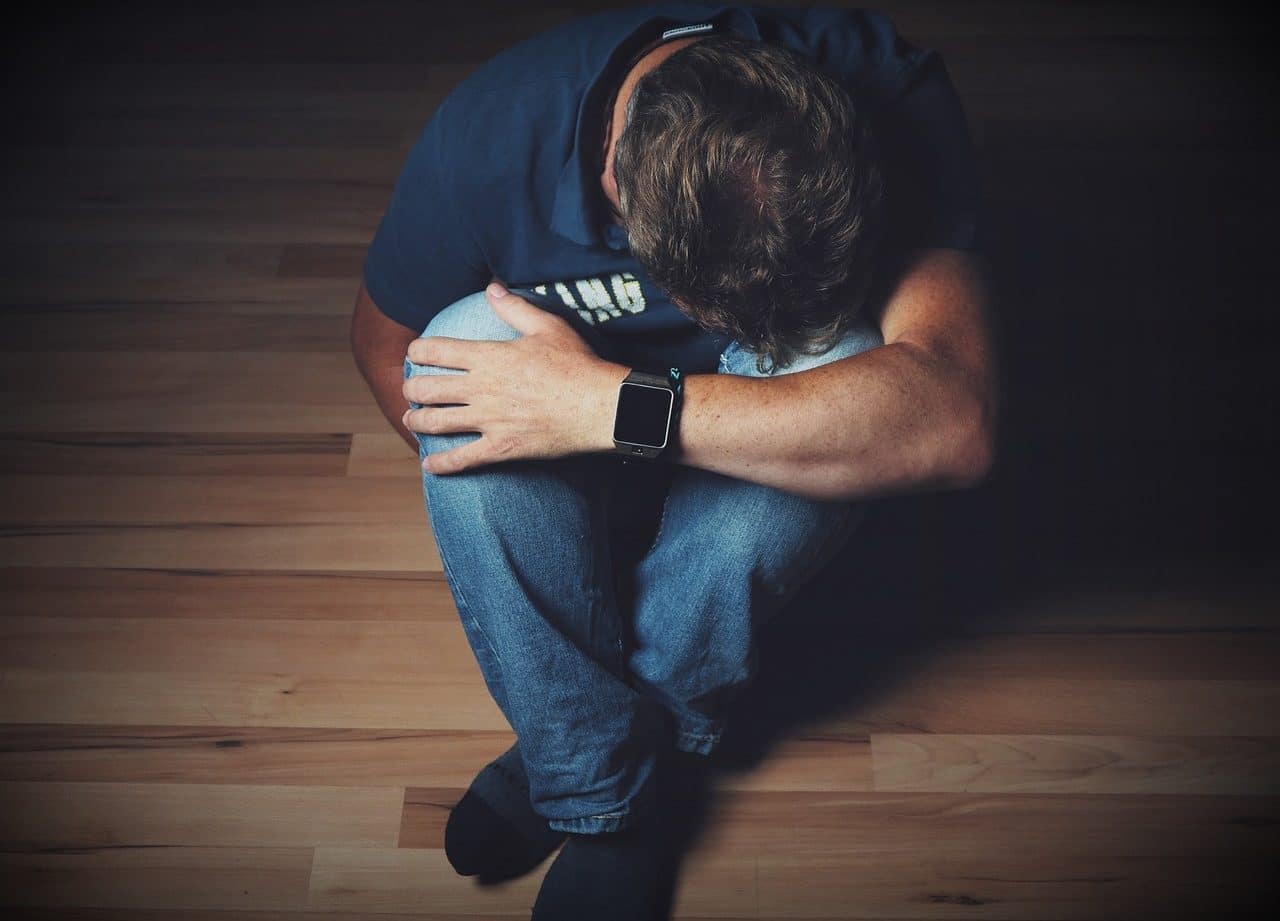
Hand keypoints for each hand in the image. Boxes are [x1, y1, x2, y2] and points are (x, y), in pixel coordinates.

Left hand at [402, 284, 627, 473]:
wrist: (599, 406)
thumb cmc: (577, 364)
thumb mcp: (547, 326)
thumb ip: (514, 307)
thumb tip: (492, 288)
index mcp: (489, 357)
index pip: (438, 351)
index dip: (419, 351)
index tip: (414, 353)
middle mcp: (481, 389)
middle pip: (428, 389)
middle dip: (412, 388)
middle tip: (410, 389)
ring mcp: (489, 420)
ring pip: (437, 423)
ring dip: (417, 420)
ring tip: (411, 419)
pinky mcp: (501, 447)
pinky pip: (463, 459)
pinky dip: (442, 463)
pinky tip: (430, 464)